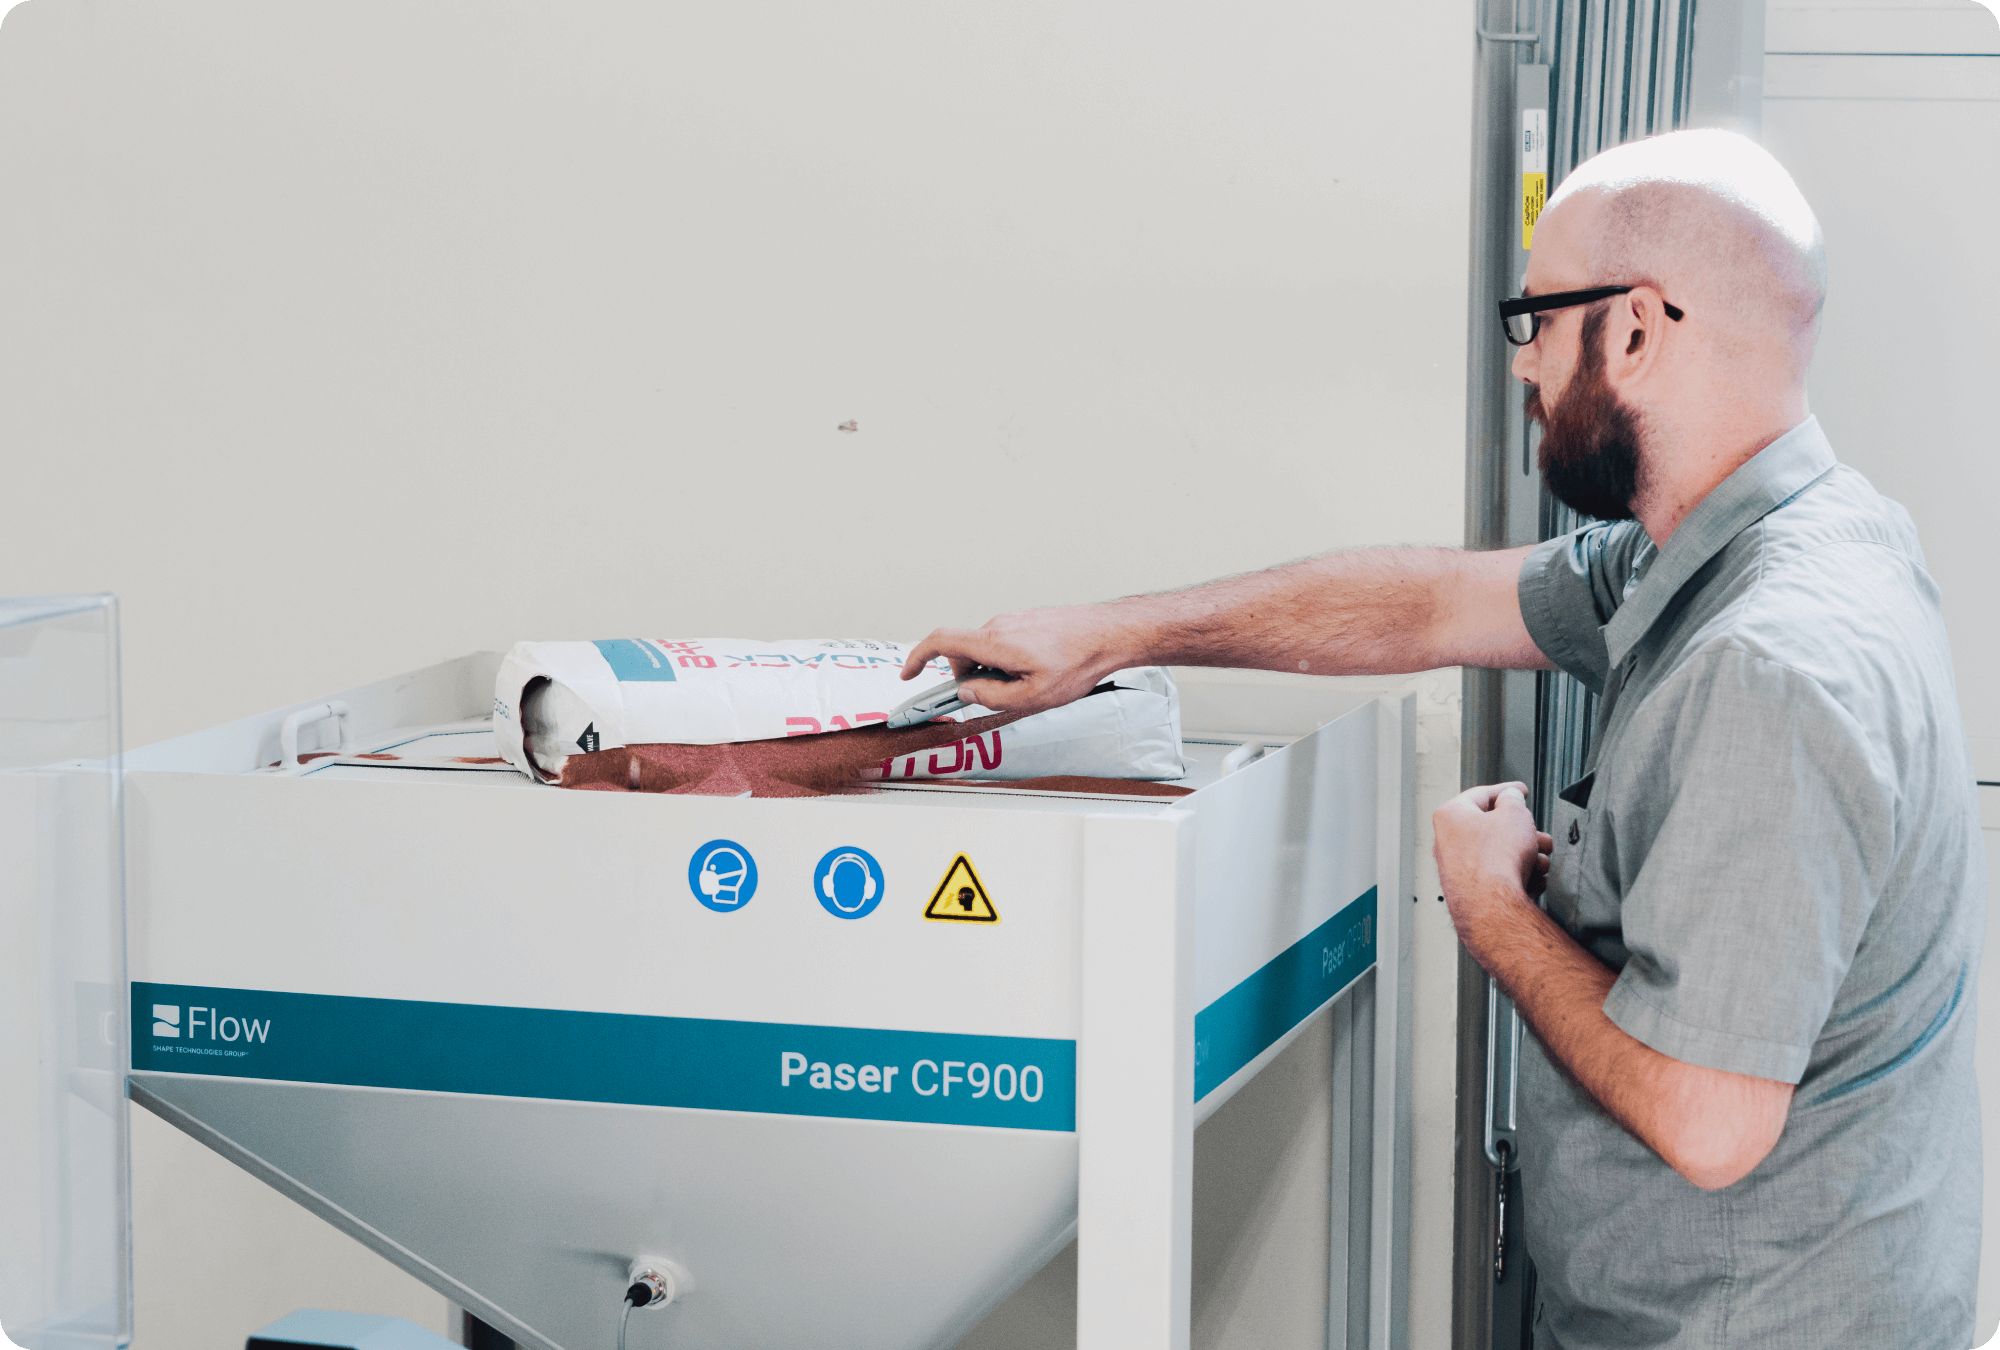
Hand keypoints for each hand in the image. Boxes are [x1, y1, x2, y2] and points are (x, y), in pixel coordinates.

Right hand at [901, 604, 1133, 713]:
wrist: (1109, 634)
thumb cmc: (1077, 664)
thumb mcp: (1032, 696)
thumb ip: (992, 697)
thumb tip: (966, 692)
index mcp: (994, 642)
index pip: (940, 641)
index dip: (918, 658)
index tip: (909, 674)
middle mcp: (998, 625)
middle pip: (964, 652)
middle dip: (970, 678)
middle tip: (999, 697)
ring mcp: (1013, 619)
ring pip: (986, 650)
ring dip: (994, 671)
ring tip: (1030, 684)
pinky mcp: (1026, 620)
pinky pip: (1004, 643)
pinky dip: (1008, 661)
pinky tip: (1039, 670)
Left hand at [1433, 781, 1552, 961]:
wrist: (1494, 906)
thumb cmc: (1496, 860)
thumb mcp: (1515, 814)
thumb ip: (1513, 800)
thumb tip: (1510, 798)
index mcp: (1451, 816)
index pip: (1482, 794)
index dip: (1506, 791)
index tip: (1519, 791)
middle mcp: (1447, 841)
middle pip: (1493, 828)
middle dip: (1523, 832)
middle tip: (1538, 837)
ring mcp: (1456, 868)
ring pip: (1499, 853)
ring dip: (1525, 855)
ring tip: (1539, 861)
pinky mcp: (1468, 890)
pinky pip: (1497, 875)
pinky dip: (1516, 875)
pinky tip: (1531, 879)